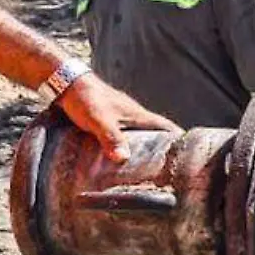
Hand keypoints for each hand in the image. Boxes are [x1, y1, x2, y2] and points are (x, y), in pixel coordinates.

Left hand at [58, 74, 179, 160]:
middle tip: (168, 172)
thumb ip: (112, 138)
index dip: (179, 140)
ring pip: (139, 137)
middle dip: (163, 150)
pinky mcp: (107, 122)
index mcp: (138, 115)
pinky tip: (119, 160)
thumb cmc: (85, 98)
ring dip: (143, 150)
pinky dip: (126, 148)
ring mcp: (120, 119)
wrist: (65, 82)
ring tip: (146, 171)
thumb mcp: (99, 120)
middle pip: (156, 134)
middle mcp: (133, 117)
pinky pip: (123, 138)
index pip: (167, 127)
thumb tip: (124, 158)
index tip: (190, 157)